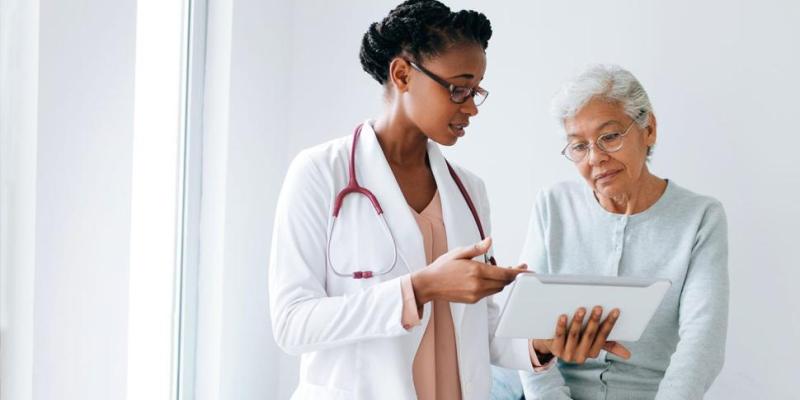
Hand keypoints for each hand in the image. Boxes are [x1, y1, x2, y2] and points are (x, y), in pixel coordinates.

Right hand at [410, 237, 527, 305]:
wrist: (429, 285)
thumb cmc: (442, 267)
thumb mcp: (459, 252)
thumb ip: (476, 248)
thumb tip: (489, 241)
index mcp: (476, 271)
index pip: (505, 273)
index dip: (518, 272)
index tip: (527, 270)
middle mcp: (478, 285)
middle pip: (504, 282)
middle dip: (513, 276)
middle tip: (519, 268)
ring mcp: (476, 294)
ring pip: (498, 288)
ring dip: (503, 281)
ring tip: (505, 271)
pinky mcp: (473, 300)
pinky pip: (489, 292)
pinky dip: (494, 285)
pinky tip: (491, 278)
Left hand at [532, 306, 630, 363]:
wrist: (550, 344)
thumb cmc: (576, 339)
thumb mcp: (592, 342)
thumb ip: (608, 346)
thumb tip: (628, 355)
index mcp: (592, 353)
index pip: (603, 337)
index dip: (609, 323)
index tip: (615, 310)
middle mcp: (581, 356)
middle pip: (589, 336)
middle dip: (594, 321)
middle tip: (598, 307)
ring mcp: (567, 354)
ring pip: (574, 335)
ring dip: (578, 322)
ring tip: (581, 309)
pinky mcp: (554, 349)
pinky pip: (559, 336)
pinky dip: (561, 325)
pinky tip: (563, 315)